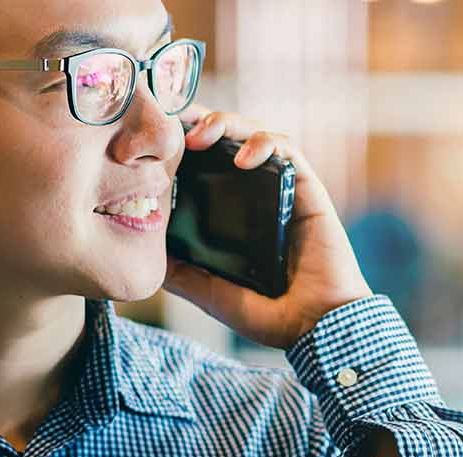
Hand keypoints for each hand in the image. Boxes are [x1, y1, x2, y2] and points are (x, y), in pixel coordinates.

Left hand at [161, 106, 373, 349]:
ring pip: (255, 134)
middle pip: (228, 138)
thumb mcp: (213, 294)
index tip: (156, 137)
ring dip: (227, 124)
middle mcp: (257, 195)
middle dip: (200, 121)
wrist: (316, 328)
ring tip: (201, 136)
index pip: (206, 162)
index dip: (183, 141)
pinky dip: (264, 144)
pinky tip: (242, 158)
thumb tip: (146, 258)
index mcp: (234, 214)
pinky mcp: (307, 189)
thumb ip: (183, 275)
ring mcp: (282, 189)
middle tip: (174, 124)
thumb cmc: (271, 316)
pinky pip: (288, 150)